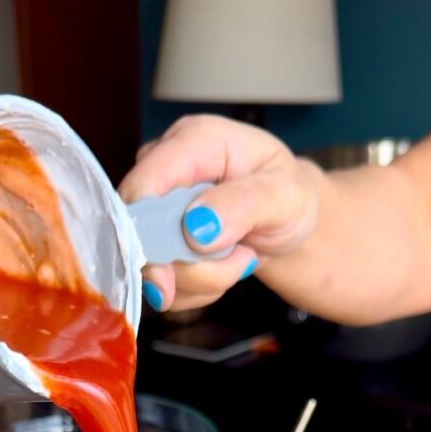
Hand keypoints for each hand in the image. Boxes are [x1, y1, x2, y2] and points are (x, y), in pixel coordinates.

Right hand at [119, 115, 320, 312]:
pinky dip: (195, 289)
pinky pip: (162, 282)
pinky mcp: (159, 242)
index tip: (170, 273)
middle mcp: (166, 172)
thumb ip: (244, 204)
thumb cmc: (287, 197)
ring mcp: (158, 210)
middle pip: (142, 233)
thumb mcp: (286, 195)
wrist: (289, 223)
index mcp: (193, 142)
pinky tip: (224, 268)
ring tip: (241, 259)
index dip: (145, 229)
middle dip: (187, 266)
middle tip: (238, 265)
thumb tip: (194, 227)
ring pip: (152, 265)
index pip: (143, 184)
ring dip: (199, 279)